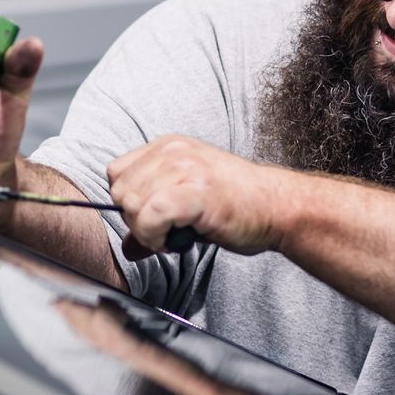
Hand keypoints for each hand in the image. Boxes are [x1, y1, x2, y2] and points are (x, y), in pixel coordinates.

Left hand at [106, 136, 295, 258]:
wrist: (277, 208)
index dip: (128, 202)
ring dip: (146, 231)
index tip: (150, 219)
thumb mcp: (188, 203)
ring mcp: (185, 168)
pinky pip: (152, 215)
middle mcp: (174, 151)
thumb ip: (153, 218)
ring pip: (132, 204)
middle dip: (135, 220)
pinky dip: (154, 236)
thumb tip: (129, 248)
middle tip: (164, 232)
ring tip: (174, 235)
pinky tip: (175, 241)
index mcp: (169, 146)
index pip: (117, 172)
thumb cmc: (238, 205)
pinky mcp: (196, 192)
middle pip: (120, 191)